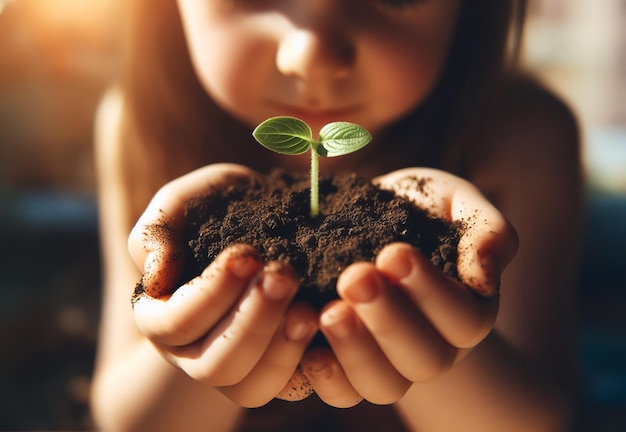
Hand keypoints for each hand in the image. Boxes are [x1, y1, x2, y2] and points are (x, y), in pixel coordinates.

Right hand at [127, 164, 318, 406]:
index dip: (212, 293)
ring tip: (308, 307)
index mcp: (161, 317)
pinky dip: (311, 365)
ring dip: (282, 348)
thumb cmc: (216, 209)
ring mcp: (237, 368)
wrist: (261, 214)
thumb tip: (157, 276)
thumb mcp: (183, 203)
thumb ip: (159, 231)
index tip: (248, 254)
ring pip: (252, 388)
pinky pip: (291, 388)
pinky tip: (324, 323)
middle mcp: (193, 354)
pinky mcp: (277, 371)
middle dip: (253, 322)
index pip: (176, 324)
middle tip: (284, 274)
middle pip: (215, 367)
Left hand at [301, 168, 517, 406]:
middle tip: (354, 278)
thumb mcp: (456, 203)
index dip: (429, 292)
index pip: (462, 318)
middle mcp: (434, 347)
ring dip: (356, 351)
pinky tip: (306, 338)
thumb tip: (484, 279)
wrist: (370, 217)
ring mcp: (391, 364)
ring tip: (328, 311)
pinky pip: (342, 393)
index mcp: (466, 311)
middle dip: (388, 320)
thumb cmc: (418, 211)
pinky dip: (325, 376)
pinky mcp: (348, 369)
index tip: (392, 253)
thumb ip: (486, 230)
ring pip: (384, 385)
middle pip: (425, 359)